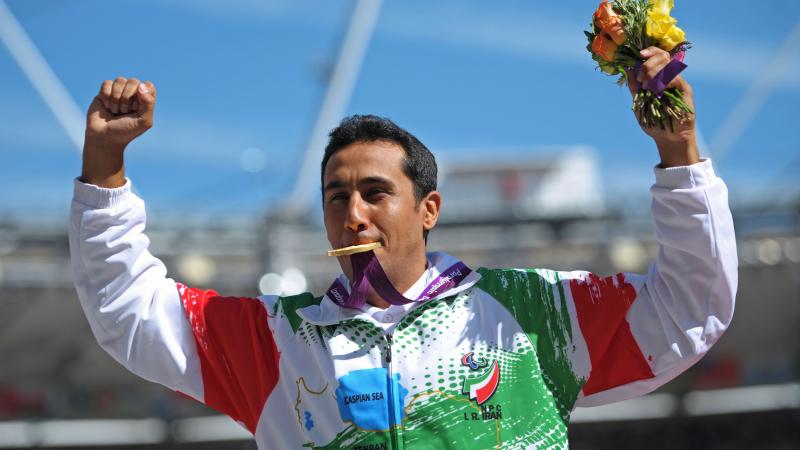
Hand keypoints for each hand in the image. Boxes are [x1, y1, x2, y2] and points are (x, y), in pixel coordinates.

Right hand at [81, 77, 156, 186]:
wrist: (103, 138)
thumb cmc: (125, 132)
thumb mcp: (144, 122)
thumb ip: (149, 104)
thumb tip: (142, 85)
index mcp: (144, 101)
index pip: (148, 86)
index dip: (143, 94)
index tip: (137, 108)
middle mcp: (132, 94)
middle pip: (134, 81)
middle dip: (128, 97)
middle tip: (124, 111)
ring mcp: (118, 92)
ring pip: (120, 80)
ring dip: (117, 98)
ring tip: (115, 111)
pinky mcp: (104, 92)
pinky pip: (107, 83)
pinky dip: (107, 96)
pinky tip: (106, 107)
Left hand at [627, 47, 698, 166]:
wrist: (667, 138)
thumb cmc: (654, 122)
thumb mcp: (639, 102)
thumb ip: (634, 86)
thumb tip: (627, 69)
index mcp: (659, 77)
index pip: (658, 56)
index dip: (650, 51)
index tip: (640, 55)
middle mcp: (669, 77)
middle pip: (663, 56)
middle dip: (648, 65)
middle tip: (641, 80)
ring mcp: (678, 82)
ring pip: (668, 65)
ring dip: (653, 73)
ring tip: (647, 87)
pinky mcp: (685, 90)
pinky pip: (675, 78)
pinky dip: (663, 81)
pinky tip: (658, 90)